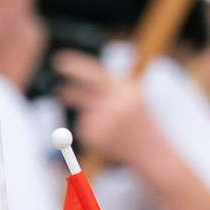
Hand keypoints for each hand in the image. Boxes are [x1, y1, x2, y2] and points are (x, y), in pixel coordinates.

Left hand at [50, 50, 166, 182]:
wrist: (151, 149)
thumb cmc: (139, 116)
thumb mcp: (131, 93)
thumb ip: (108, 82)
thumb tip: (74, 76)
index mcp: (124, 90)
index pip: (94, 74)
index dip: (74, 66)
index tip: (59, 60)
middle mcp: (112, 105)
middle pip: (80, 94)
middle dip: (68, 91)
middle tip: (58, 89)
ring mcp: (102, 123)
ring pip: (83, 111)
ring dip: (91, 113)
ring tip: (113, 123)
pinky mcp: (94, 137)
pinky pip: (84, 126)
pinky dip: (92, 127)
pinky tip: (109, 134)